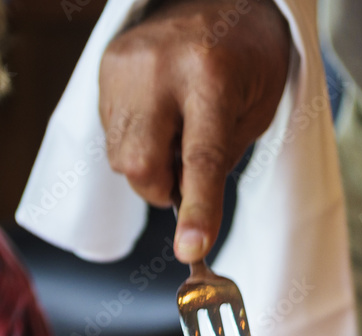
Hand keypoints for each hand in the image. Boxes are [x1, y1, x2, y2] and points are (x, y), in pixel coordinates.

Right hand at [98, 0, 290, 261]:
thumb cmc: (250, 59)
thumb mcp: (256, 113)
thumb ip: (219, 162)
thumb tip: (185, 211)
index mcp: (211, 76)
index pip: (201, 160)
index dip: (196, 210)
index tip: (191, 251)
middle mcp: (160, 67)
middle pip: (140, 165)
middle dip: (160, 189)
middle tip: (186, 174)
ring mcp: (126, 63)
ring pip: (120, 157)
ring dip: (149, 166)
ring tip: (177, 132)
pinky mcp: (106, 64)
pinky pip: (111, 134)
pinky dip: (136, 142)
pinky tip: (159, 117)